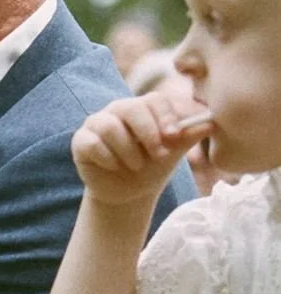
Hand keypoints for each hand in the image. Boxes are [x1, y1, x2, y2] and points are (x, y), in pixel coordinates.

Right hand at [71, 84, 211, 206]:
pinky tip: (115, 167)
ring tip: (136, 166)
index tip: (174, 137)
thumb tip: (212, 122)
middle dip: (148, 133)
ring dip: (128, 151)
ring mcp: (97, 124)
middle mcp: (118, 110)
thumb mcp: (174, 152)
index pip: (154, 100)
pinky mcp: (81, 141)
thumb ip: (189, 135)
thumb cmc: (153, 167)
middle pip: (131, 108)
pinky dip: (107, 158)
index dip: (165, 117)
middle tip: (159, 155)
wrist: (129, 193)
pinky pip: (92, 143)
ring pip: (110, 126)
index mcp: (143, 107)